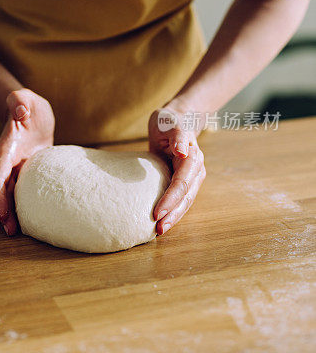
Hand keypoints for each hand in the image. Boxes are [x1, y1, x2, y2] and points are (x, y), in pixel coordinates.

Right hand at [0, 88, 54, 235]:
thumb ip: (20, 100)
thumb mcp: (25, 98)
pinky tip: (33, 218)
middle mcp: (7, 162)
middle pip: (1, 191)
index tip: (1, 212)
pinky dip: (25, 205)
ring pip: (11, 194)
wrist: (29, 110)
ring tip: (17, 232)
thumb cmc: (27, 104)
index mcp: (5, 149)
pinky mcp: (27, 172)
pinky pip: (24, 191)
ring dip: (12, 213)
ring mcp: (17, 168)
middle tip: (10, 231)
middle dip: (3, 211)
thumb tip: (20, 111)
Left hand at [148, 105, 205, 235]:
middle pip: (186, 197)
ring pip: (185, 202)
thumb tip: (183, 151)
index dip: (170, 199)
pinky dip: (173, 212)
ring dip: (174, 217)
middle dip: (173, 215)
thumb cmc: (168, 121)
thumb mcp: (169, 121)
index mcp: (192, 156)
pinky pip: (180, 200)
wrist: (174, 122)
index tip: (156, 213)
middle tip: (158, 230)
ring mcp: (192, 178)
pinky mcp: (185, 183)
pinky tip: (162, 222)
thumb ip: (177, 136)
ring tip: (160, 231)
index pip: (182, 183)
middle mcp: (196, 170)